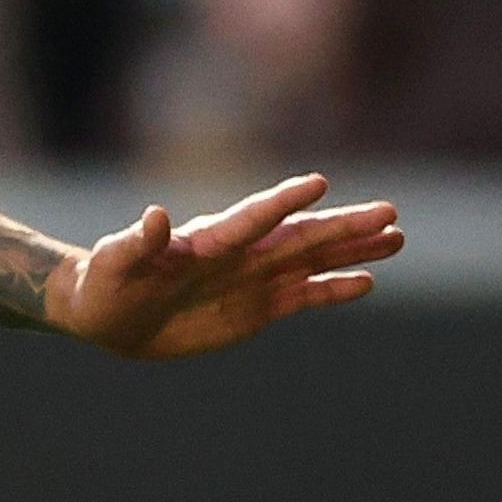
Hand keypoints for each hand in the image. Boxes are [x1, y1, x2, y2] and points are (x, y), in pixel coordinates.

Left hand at [46, 173, 400, 359]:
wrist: (107, 316)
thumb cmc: (104, 282)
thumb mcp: (112, 262)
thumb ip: (136, 241)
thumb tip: (156, 215)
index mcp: (206, 240)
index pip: (252, 217)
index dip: (283, 201)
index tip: (319, 184)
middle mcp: (239, 254)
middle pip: (299, 236)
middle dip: (343, 226)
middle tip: (390, 211)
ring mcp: (252, 279)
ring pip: (312, 260)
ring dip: (352, 250)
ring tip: (396, 236)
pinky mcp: (257, 308)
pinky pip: (303, 296)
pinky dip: (333, 289)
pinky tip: (367, 281)